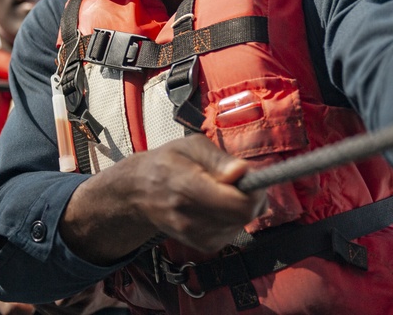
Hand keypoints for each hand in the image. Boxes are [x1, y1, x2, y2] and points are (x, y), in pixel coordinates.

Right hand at [131, 133, 266, 252]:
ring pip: (241, 225)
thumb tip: (243, 171)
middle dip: (252, 197)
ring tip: (224, 191)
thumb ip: (219, 159)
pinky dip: (233, 219)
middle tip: (241, 181)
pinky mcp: (201, 245)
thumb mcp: (192, 146)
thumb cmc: (168, 163)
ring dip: (242, 208)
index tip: (251, 176)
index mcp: (188, 187)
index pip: (238, 204)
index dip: (254, 191)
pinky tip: (219, 206)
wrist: (138, 192)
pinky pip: (232, 233)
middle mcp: (189, 217)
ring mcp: (195, 236)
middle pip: (243, 217)